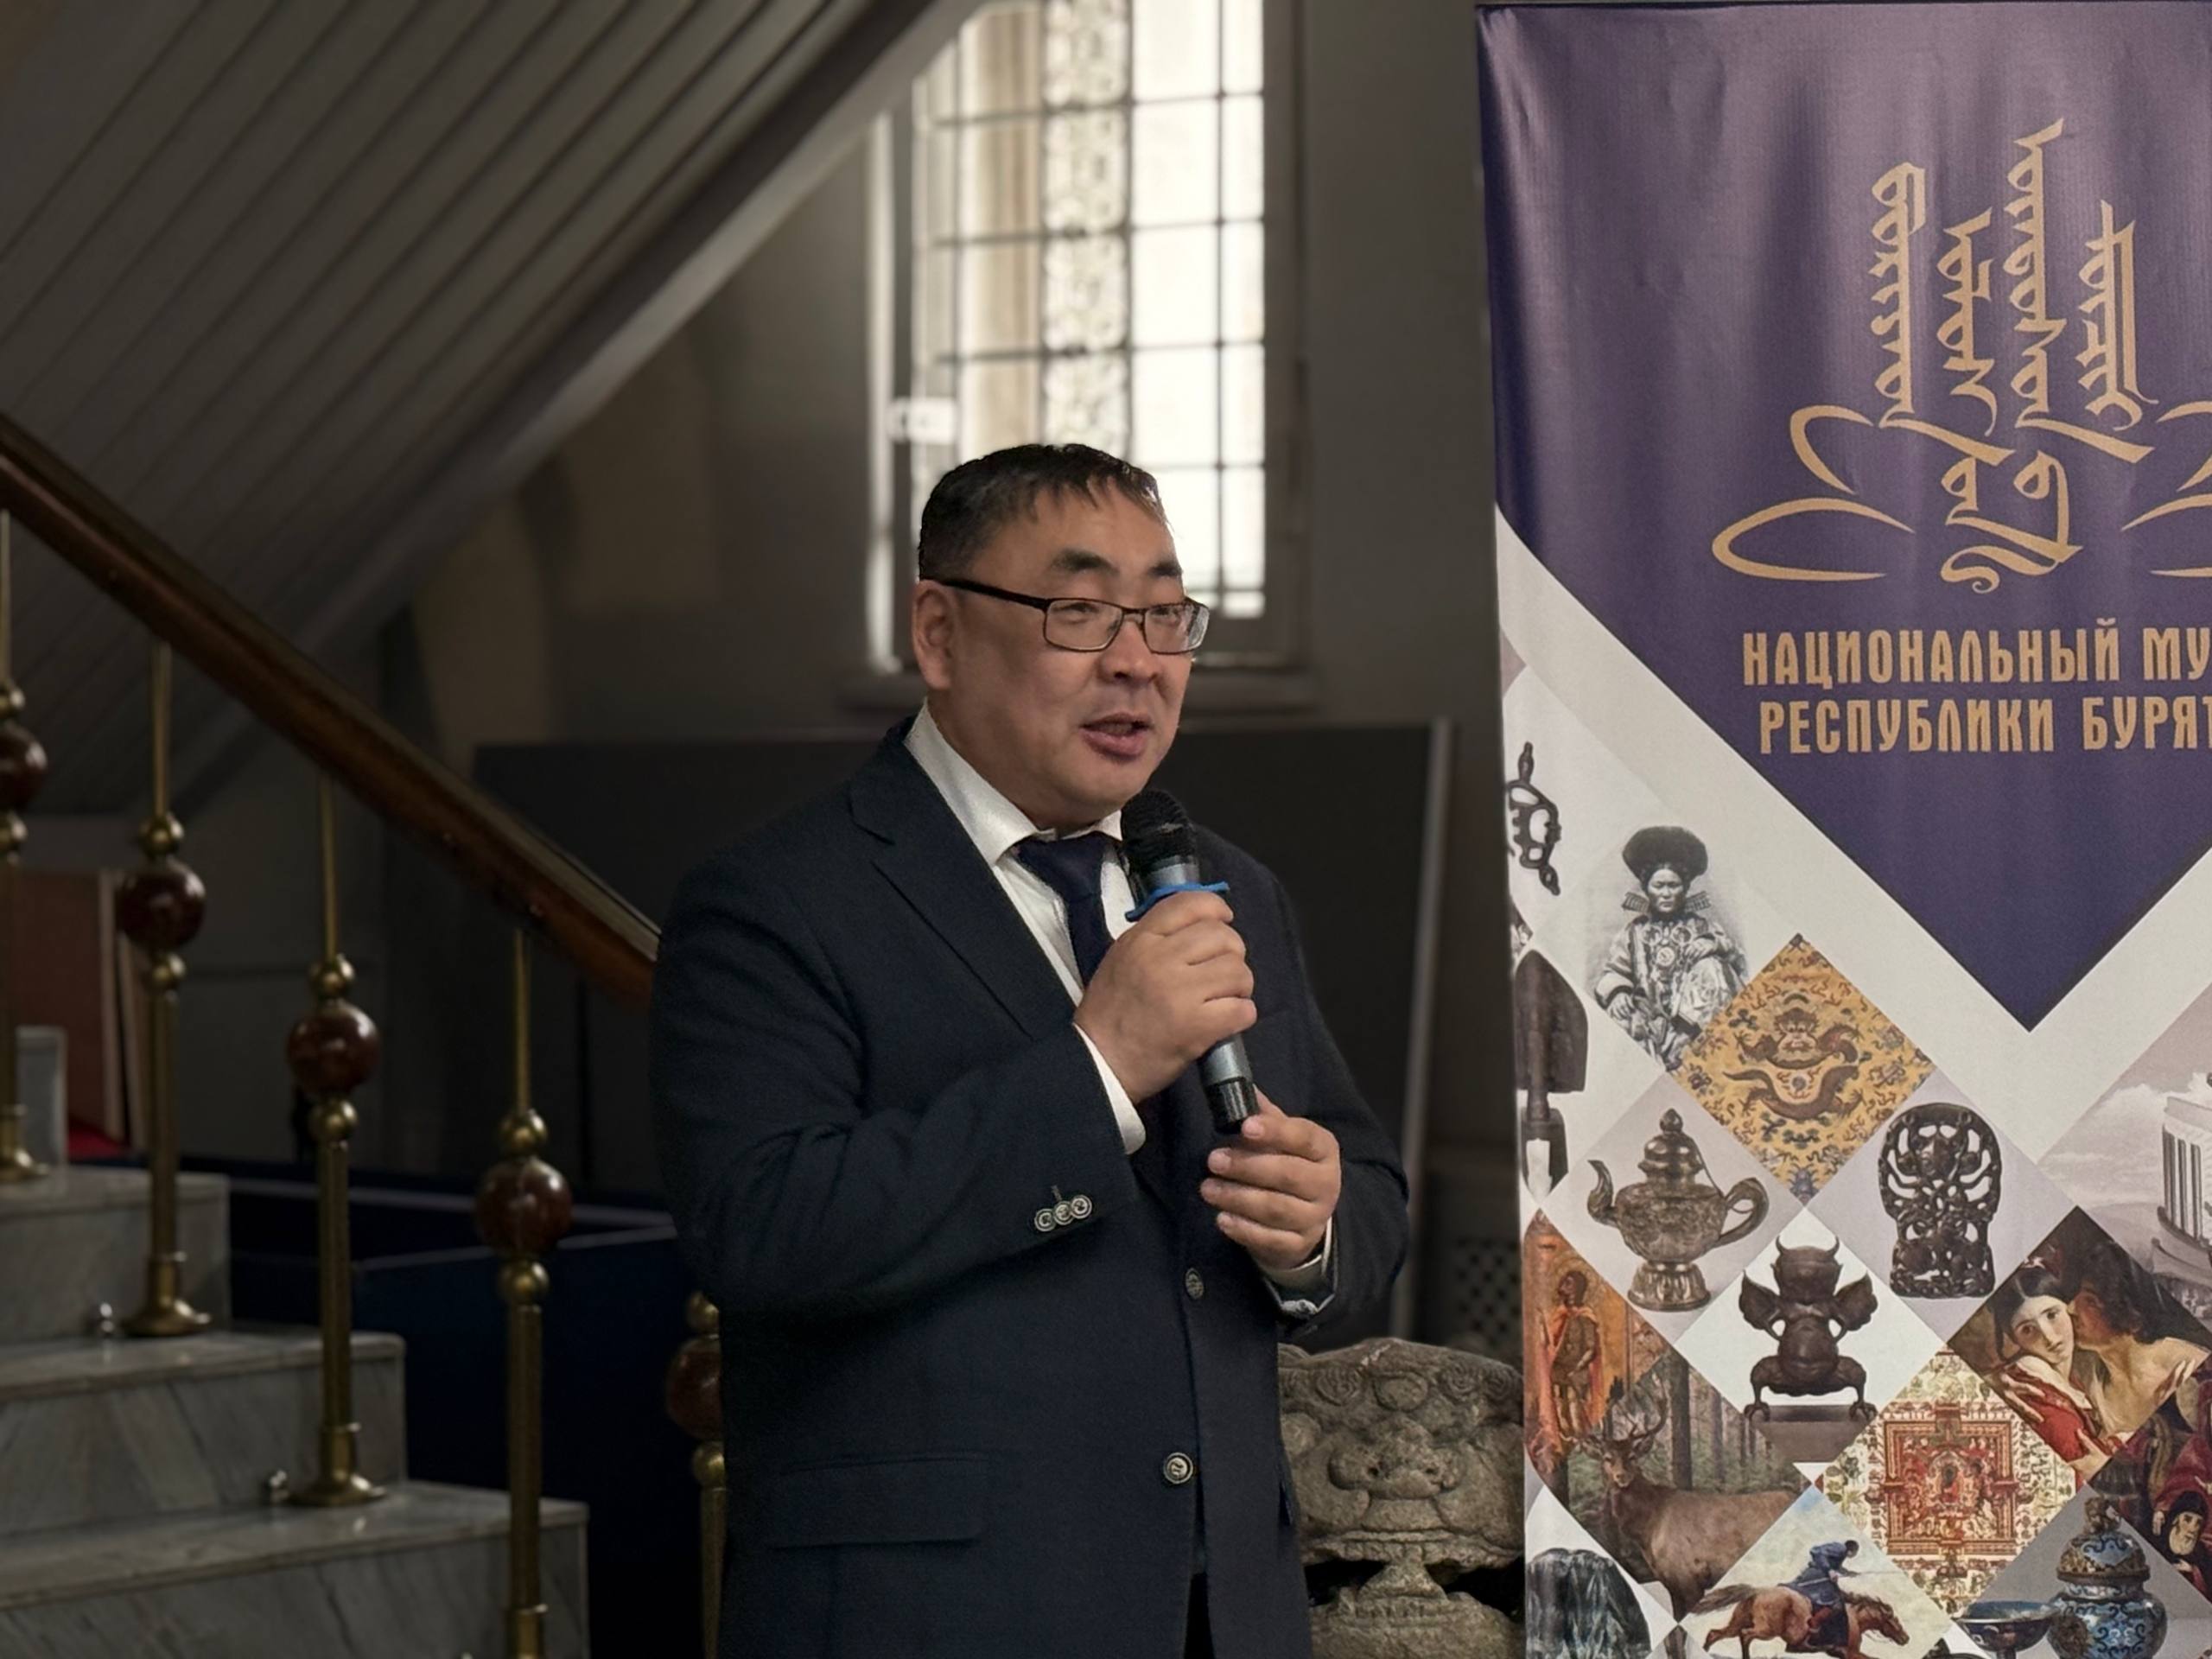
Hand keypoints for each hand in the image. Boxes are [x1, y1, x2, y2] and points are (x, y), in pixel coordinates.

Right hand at [1074, 890, 1255, 1100]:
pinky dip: (1242, 1014)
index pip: (1191, 904)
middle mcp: (1161, 958)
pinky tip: (1228, 1020)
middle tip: (1223, 974)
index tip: (1224, 921)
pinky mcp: (1197, 1026)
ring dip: (1239, 987)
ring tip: (1225, 998)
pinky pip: (1242, 1008)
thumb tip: (1201, 926)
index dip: (1216, 909)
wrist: (1099, 1062)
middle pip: (1223, 937)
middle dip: (1232, 955)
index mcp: (1140, 940)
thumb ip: (1155, 938)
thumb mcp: (1121, 959)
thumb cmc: (1110, 1013)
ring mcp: (1181, 992)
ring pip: (1238, 972)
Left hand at [1199, 1088, 1339, 1271]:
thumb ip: (1264, 1116)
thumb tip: (1240, 1087)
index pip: (1303, 1138)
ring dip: (1239, 1198)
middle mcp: (1326, 1184)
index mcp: (1323, 1149)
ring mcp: (1314, 1217)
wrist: (1304, 1218)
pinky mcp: (1298, 1244)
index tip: (1245, 1127)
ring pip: (1276, 1209)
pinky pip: (1271, 1239)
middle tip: (1213, 1159)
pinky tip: (1222, 1219)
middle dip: (1247, 1166)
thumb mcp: (1283, 1139)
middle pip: (1288, 1174)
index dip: (1275, 1132)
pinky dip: (1244, 1230)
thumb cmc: (1288, 1166)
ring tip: (1207, 1188)